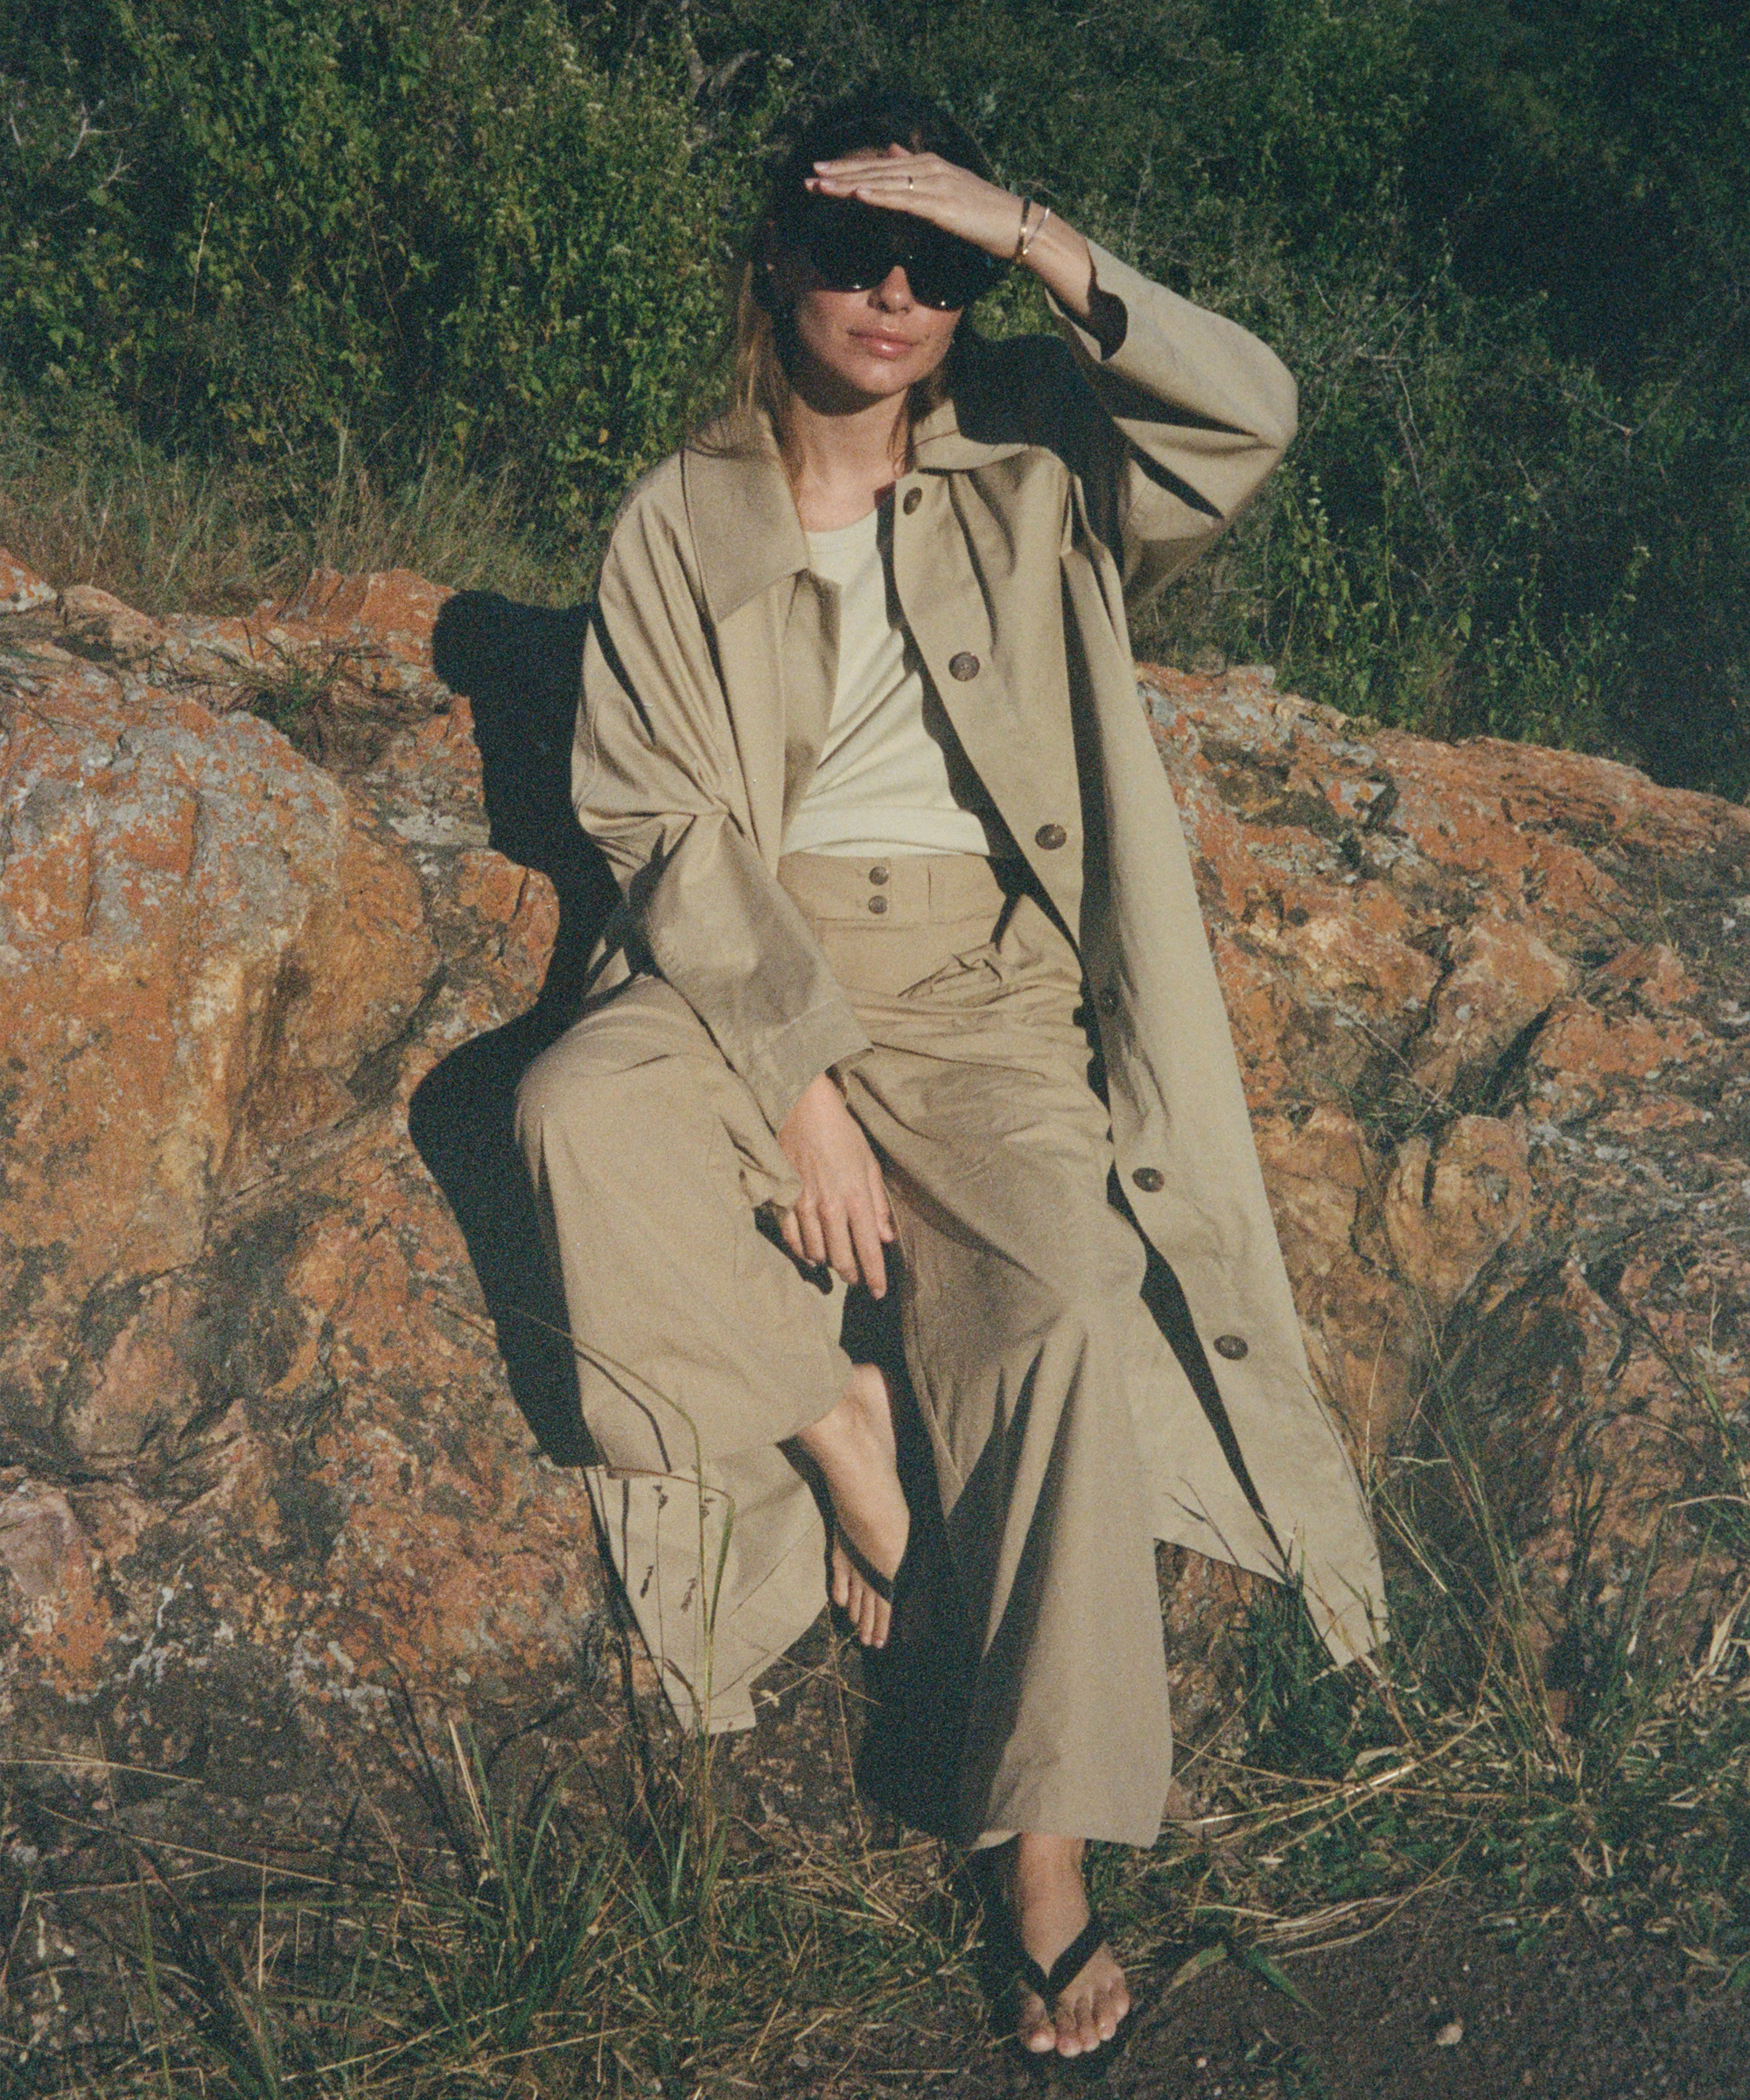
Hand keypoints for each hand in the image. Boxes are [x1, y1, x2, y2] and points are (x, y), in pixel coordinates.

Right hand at [777, 1073, 894, 1295]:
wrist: (802, 1108)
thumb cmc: (841, 1132)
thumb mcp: (869, 1164)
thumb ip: (878, 1203)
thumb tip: (885, 1236)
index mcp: (856, 1198)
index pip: (868, 1249)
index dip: (875, 1275)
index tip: (879, 1293)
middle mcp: (830, 1207)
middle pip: (841, 1257)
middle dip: (852, 1275)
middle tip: (858, 1281)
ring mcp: (803, 1206)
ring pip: (816, 1252)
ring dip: (828, 1263)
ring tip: (836, 1264)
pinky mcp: (783, 1200)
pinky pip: (791, 1239)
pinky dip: (802, 1251)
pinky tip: (810, 1253)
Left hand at [808, 144, 1095, 318]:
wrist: (1017, 225)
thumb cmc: (982, 215)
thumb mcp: (947, 191)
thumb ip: (917, 173)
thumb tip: (892, 151)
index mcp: (927, 165)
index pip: (880, 165)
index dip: (848, 168)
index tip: (820, 172)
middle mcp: (928, 168)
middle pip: (875, 169)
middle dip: (840, 173)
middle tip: (808, 177)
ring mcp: (935, 185)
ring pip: (884, 182)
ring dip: (851, 183)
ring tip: (822, 185)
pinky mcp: (942, 206)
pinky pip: (904, 200)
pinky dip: (879, 196)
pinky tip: (857, 194)